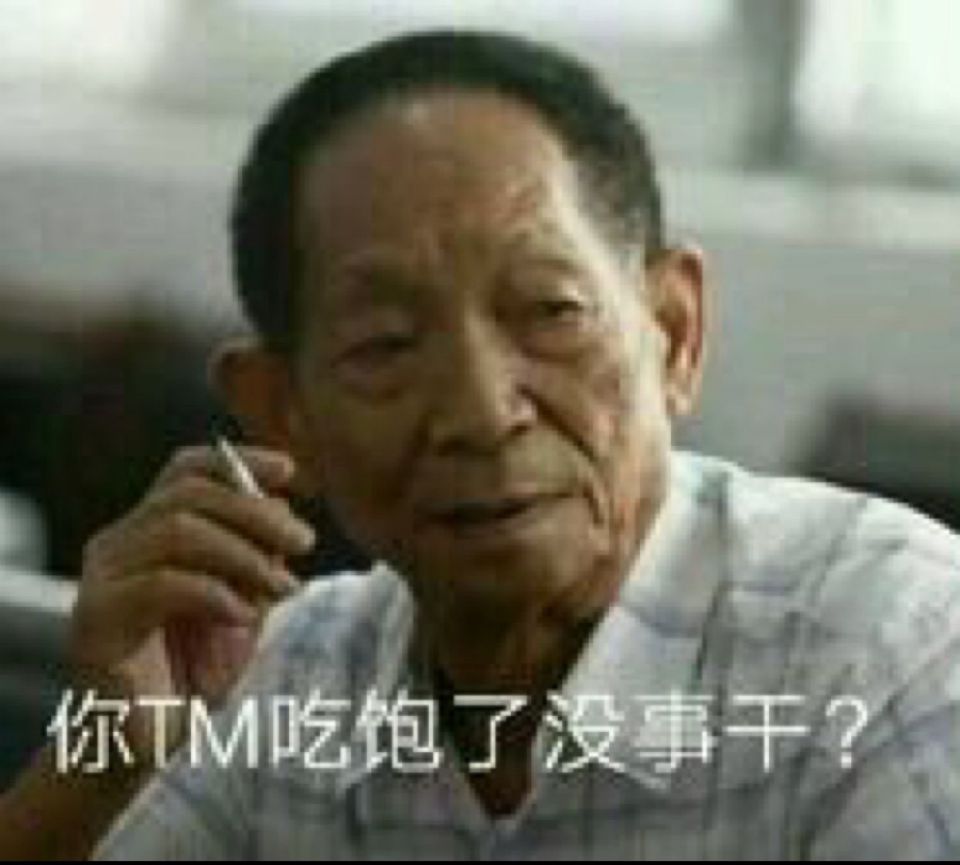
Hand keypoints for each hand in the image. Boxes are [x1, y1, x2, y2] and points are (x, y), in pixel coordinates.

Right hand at [69, 445, 315, 766]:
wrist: (149, 742)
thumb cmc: (195, 672)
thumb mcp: (242, 602)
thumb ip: (257, 558)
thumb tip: (283, 510)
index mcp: (149, 531)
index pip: (186, 470)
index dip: (238, 462)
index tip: (291, 471)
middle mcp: (119, 544)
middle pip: (187, 494)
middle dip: (255, 511)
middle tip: (305, 540)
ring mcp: (101, 578)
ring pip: (177, 530)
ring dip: (244, 554)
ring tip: (282, 586)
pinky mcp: (95, 618)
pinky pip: (162, 584)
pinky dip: (216, 593)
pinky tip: (244, 616)